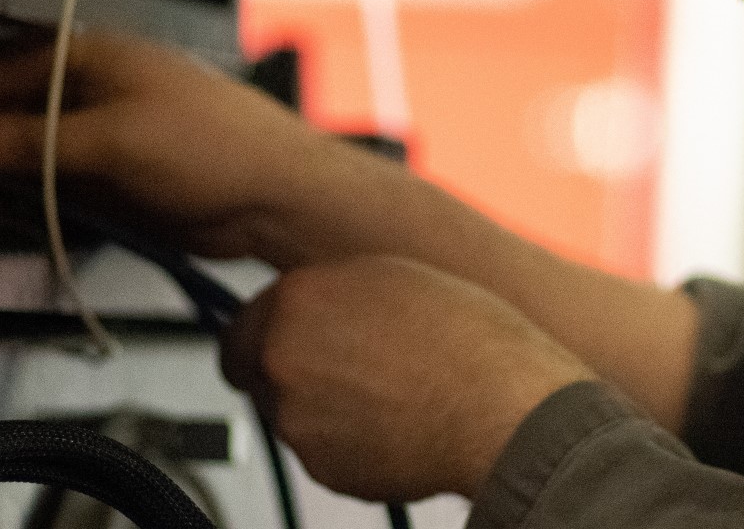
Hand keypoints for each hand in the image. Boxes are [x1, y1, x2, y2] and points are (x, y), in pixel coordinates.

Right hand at [0, 31, 383, 263]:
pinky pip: (63, 170)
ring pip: (37, 137)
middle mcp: (104, 85)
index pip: (5, 69)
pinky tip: (9, 194)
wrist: (282, 196)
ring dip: (0, 155)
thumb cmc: (221, 147)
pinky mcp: (127, 169)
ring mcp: (115, 127)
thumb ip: (38, 143)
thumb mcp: (115, 142)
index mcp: (100, 56)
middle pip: (17, 101)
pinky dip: (33, 179)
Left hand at [221, 256, 595, 500]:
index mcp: (298, 299)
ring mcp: (297, 418)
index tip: (293, 339)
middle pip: (259, 370)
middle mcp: (283, 357)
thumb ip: (335, 289)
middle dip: (294, 369)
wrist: (500, 406)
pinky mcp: (321, 468)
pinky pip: (322, 450)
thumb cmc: (467, 338)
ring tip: (387, 389)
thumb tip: (317, 301)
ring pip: (291, 412)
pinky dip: (347, 440)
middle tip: (347, 366)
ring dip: (323, 405)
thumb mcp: (393, 275)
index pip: (243, 323)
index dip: (274, 332)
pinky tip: (393, 420)